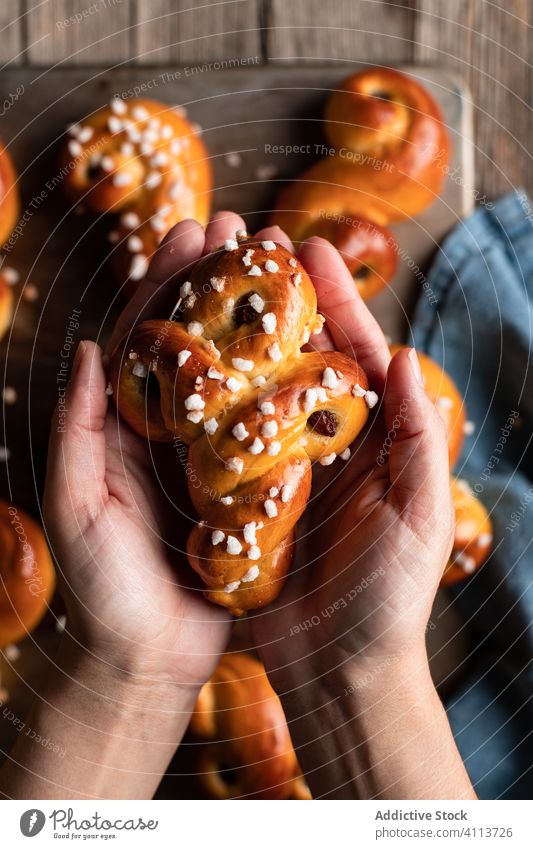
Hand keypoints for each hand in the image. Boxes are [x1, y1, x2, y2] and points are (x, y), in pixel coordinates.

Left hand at [43, 213, 253, 692]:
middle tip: (246, 229)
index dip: (165, 284)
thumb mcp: (77, 507)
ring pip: (237, 375)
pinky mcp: (249, 486)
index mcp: (123, 426)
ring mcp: (211, 455)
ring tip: (285, 272)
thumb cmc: (102, 589)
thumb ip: (77, 429)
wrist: (148, 658)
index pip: (145, 338)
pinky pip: (269, 427)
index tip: (193, 232)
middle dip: (216, 284)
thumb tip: (90, 348)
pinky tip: (311, 352)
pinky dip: (285, 387)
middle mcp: (169, 431)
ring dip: (258, 322)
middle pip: (196, 341)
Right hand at [250, 231, 453, 683]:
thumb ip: (416, 438)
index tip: (309, 248)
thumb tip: (407, 357)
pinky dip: (205, 403)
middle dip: (278, 302)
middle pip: (300, 358)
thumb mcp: (419, 515)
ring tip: (208, 290)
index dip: (336, 300)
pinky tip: (180, 368)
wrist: (338, 667)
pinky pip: (221, 441)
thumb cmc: (388, 597)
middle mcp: (325, 443)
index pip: (356, 354)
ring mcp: (280, 467)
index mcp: (374, 439)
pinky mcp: (242, 497)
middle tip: (250, 248)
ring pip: (255, 389)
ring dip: (236, 341)